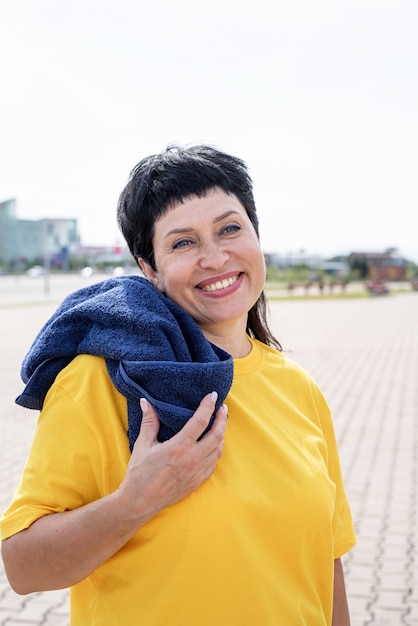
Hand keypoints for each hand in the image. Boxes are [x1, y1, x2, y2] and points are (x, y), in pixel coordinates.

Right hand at [117, 392, 227, 522]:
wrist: (139, 502)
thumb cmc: (139, 474)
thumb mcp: (142, 445)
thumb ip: (149, 422)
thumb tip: (146, 402)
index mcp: (179, 447)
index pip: (201, 421)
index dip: (208, 406)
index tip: (213, 396)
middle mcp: (191, 459)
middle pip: (217, 435)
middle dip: (222, 419)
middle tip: (222, 409)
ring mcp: (196, 472)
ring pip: (218, 450)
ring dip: (222, 435)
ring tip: (219, 425)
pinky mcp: (197, 482)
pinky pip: (213, 464)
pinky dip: (216, 452)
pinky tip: (212, 446)